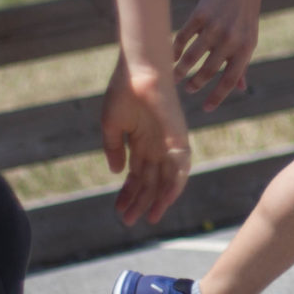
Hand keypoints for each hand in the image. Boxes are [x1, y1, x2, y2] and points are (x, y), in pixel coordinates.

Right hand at [100, 51, 191, 226]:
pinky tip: (166, 200)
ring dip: (157, 199)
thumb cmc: (124, 92)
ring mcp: (168, 143)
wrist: (139, 72)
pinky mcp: (179, 138)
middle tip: (127, 221)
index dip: (127, 193)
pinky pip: (181, 166)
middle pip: (149, 181)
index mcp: (140, 142)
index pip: (136, 175)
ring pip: (165, 179)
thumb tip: (116, 173)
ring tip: (147, 217)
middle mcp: (156, 146)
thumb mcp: (112, 126)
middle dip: (138, 202)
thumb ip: (114, 149)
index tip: (118, 209)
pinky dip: (175, 184)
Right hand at [174, 0, 262, 112]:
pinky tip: (172, 56)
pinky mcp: (200, 14)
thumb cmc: (245, 14)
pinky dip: (176, 49)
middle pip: (208, 71)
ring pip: (192, 57)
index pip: (230, 81)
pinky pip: (183, 37)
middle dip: (195, 84)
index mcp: (245, 49)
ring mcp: (214, 27)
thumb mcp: (249, 38)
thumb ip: (242, 64)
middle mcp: (230, 40)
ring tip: (174, 77)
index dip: (217, 97)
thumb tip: (241, 89)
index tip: (206, 109)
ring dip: (180, 70)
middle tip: (187, 90)